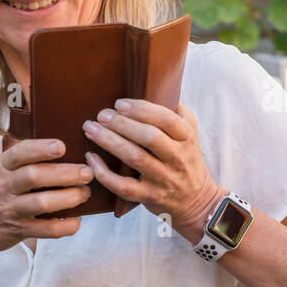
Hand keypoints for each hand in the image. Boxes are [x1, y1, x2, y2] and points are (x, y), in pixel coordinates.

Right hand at [0, 137, 92, 262]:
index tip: (61, 146)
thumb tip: (65, 142)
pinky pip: (44, 230)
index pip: (19, 153)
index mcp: (3, 167)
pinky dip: (64, 226)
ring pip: (40, 203)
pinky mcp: (18, 231)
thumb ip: (24, 159)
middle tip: (87, 172)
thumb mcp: (1, 171)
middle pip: (33, 176)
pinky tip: (76, 220)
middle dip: (63, 174)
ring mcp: (10, 210)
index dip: (40, 149)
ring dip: (67, 198)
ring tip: (85, 193)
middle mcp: (5, 187)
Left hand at [82, 99, 224, 237]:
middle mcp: (177, 158)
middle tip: (101, 115)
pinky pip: (123, 186)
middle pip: (149, 137)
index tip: (119, 104)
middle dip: (121, 124)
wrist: (196, 200)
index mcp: (187, 138)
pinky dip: (104, 173)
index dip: (141, 110)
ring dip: (109, 141)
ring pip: (135, 158)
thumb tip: (156, 86)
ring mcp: (163, 179)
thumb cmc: (186, 160)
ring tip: (90, 129)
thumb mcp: (190, 134)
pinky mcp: (149, 197)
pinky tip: (91, 159)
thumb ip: (176, 112)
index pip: (167, 120)